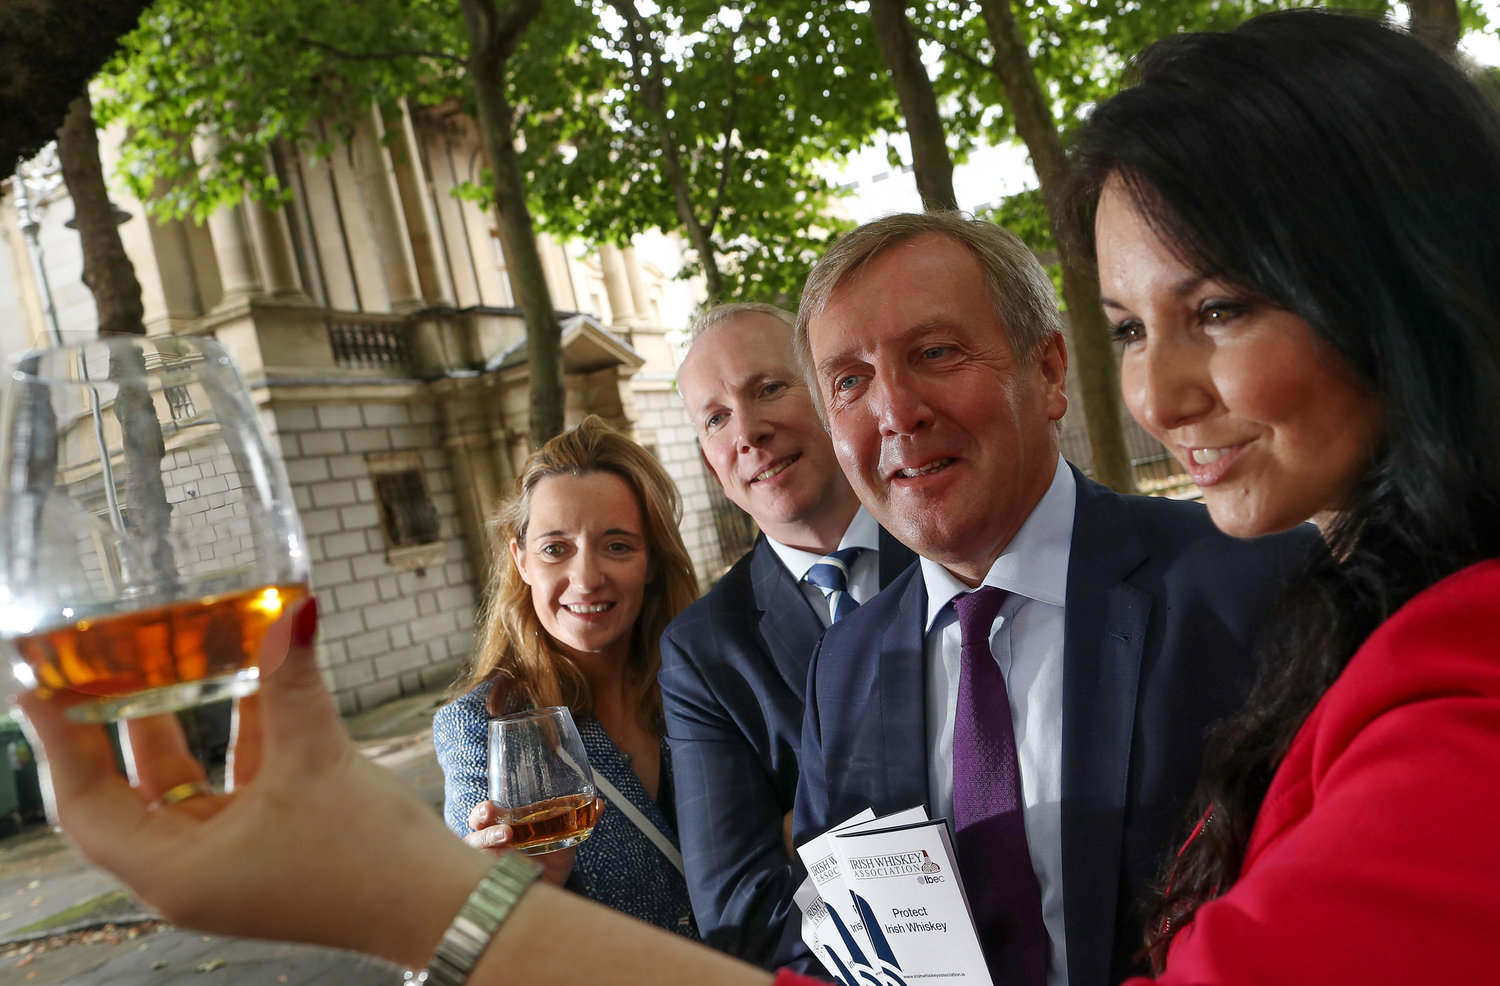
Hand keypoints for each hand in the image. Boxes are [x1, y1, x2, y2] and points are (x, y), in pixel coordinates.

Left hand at [16, 596, 490, 969]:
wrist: (437, 906)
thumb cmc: (367, 862)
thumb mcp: (318, 762)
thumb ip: (292, 684)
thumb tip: (293, 609)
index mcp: (177, 872)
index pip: (87, 804)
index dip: (60, 743)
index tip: (37, 686)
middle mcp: (192, 871)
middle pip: (127, 793)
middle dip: (114, 726)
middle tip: (94, 664)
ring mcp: (231, 860)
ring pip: (183, 785)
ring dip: (178, 727)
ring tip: (163, 661)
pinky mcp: (270, 846)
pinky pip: (233, 784)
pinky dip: (237, 739)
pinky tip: (253, 685)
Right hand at [465, 798, 600, 886]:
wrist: (549, 897)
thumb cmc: (549, 864)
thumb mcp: (564, 842)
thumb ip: (580, 822)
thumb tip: (600, 804)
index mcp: (502, 828)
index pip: (484, 816)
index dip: (483, 810)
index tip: (491, 807)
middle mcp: (490, 846)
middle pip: (474, 829)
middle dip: (479, 818)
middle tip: (490, 814)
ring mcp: (487, 866)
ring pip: (475, 850)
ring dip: (487, 838)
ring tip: (507, 835)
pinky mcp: (491, 884)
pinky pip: (481, 877)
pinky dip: (490, 870)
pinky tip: (504, 866)